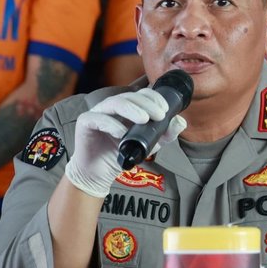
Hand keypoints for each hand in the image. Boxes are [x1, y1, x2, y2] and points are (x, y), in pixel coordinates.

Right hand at [64, 88, 185, 198]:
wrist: (99, 173)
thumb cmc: (122, 154)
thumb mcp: (149, 145)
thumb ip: (165, 134)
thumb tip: (181, 122)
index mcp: (127, 107)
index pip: (141, 94)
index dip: (154, 97)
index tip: (165, 109)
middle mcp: (112, 106)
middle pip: (130, 96)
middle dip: (147, 103)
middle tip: (159, 115)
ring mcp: (98, 112)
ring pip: (114, 103)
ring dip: (131, 109)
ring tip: (144, 119)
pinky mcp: (85, 122)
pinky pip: (98, 118)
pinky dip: (111, 124)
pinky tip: (122, 133)